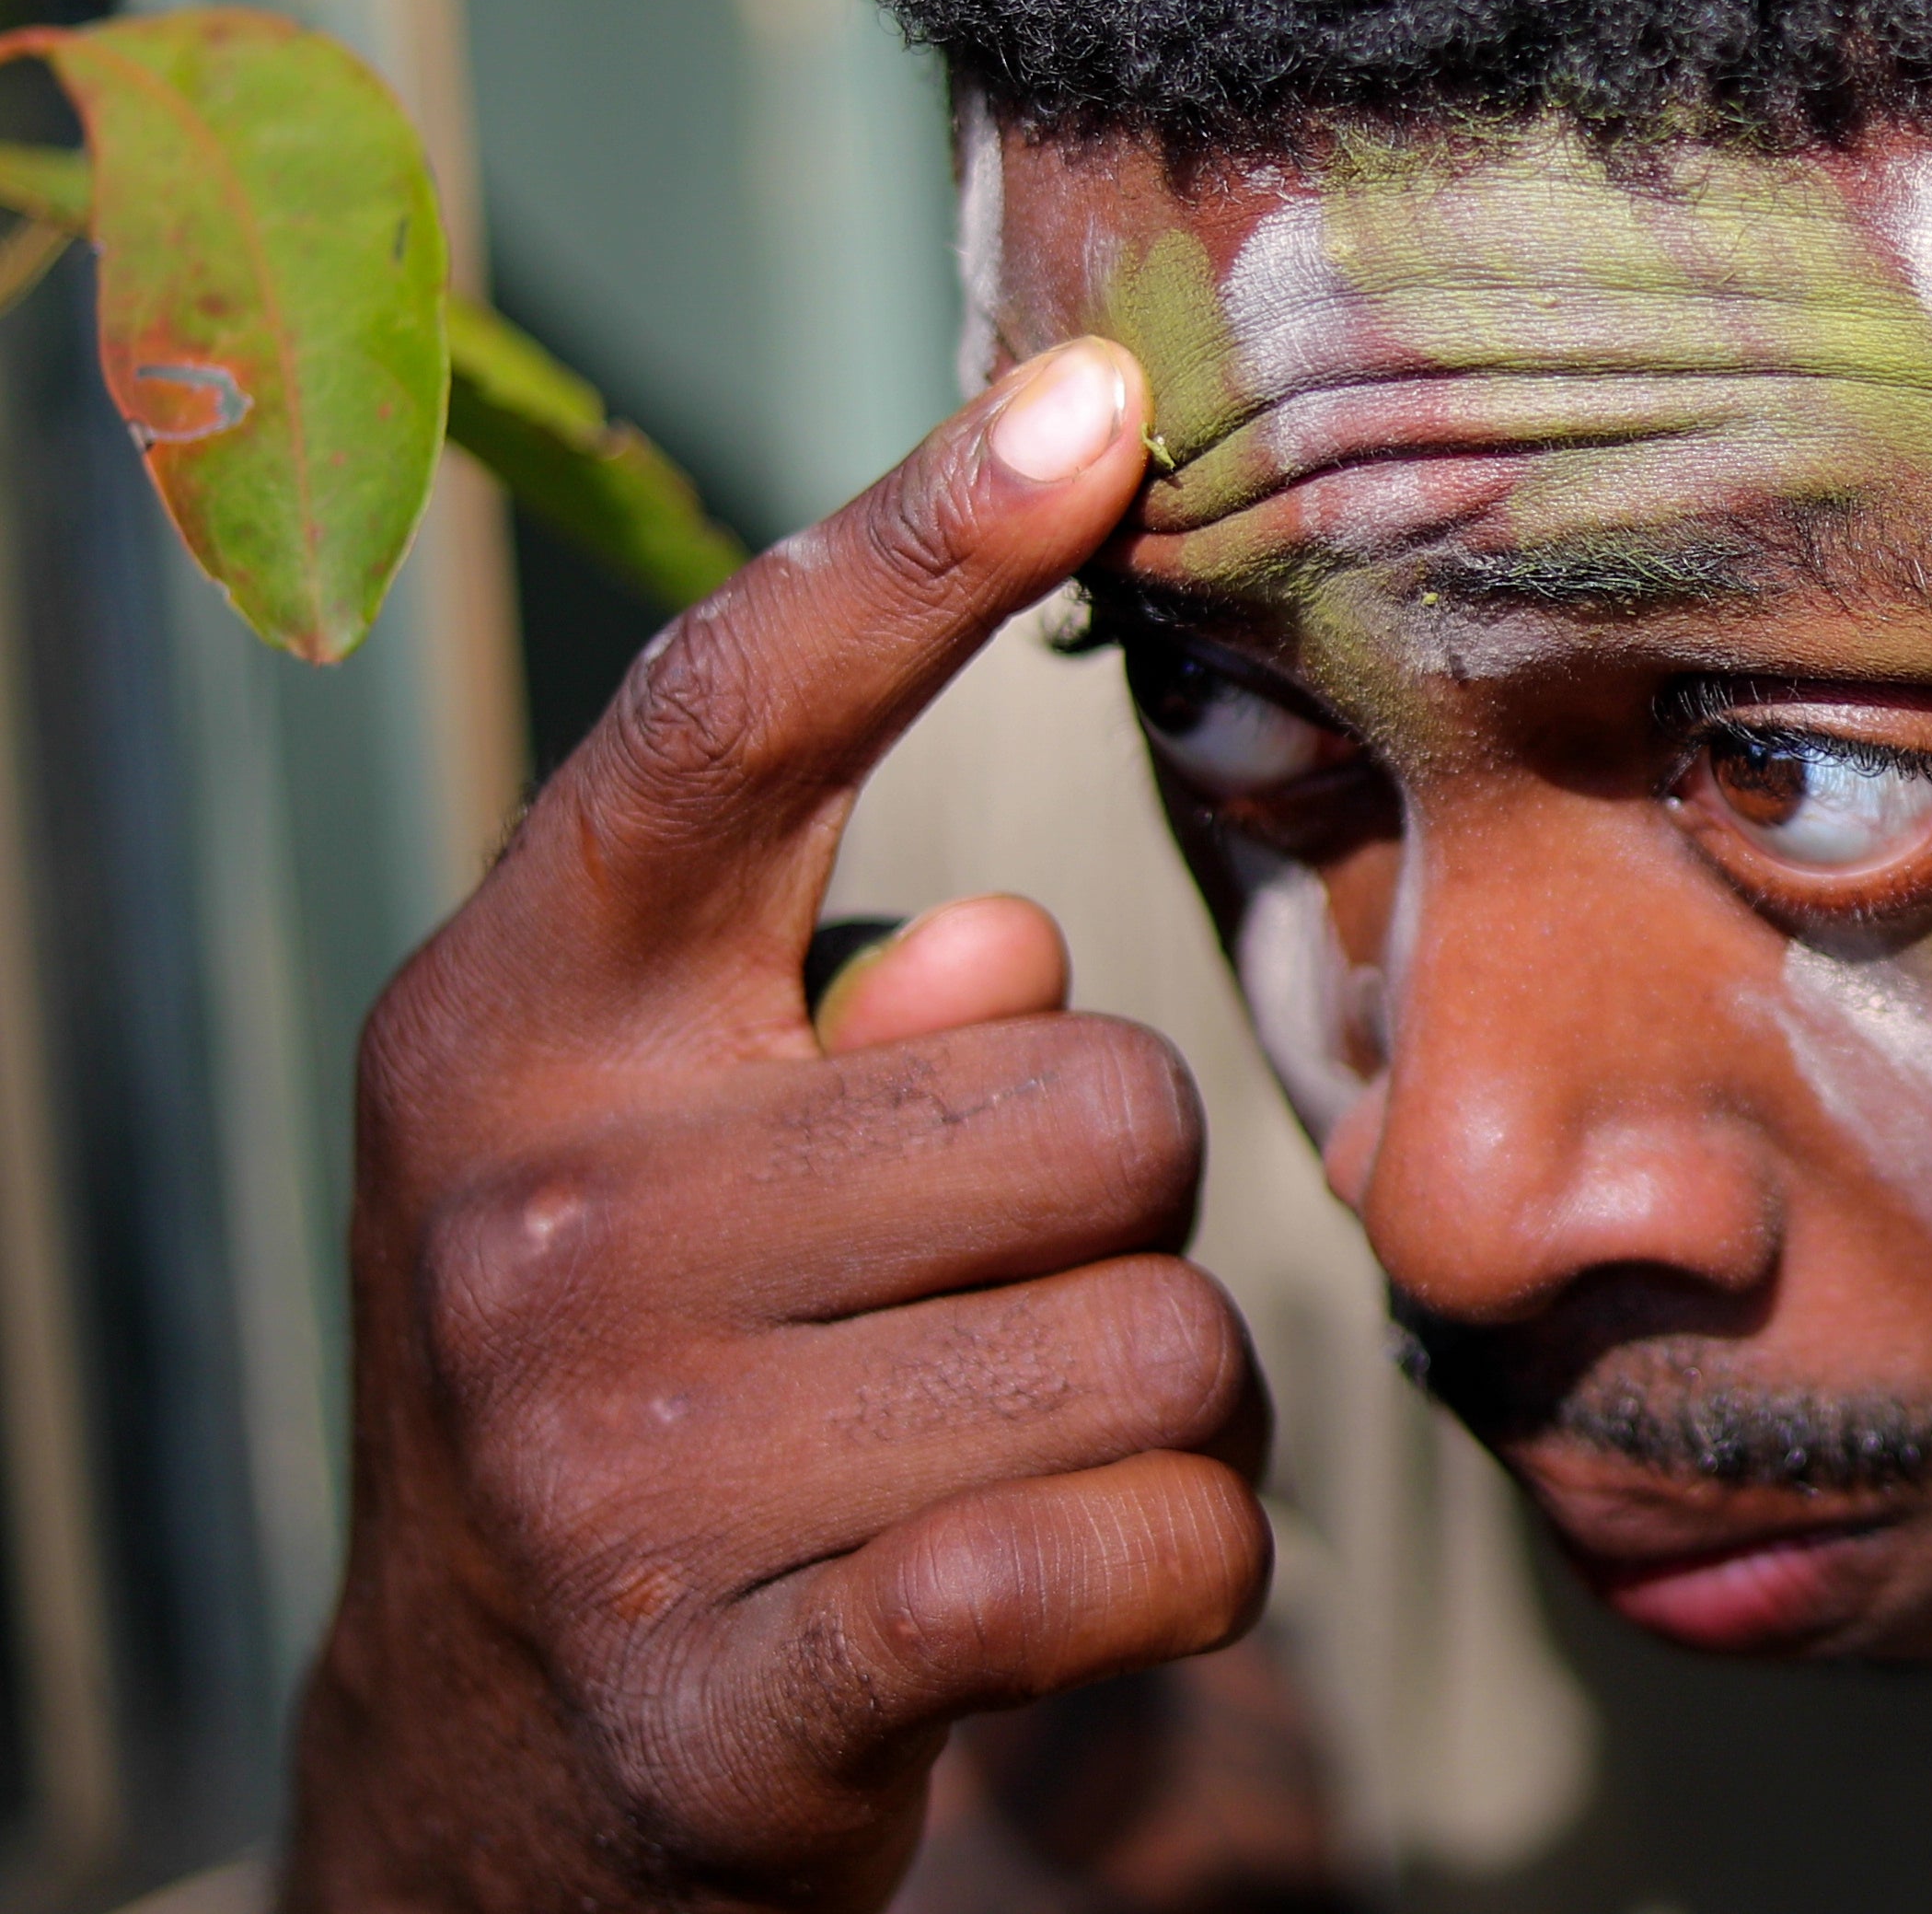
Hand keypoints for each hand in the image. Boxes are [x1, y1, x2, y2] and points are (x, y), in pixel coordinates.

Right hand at [285, 340, 1272, 1912]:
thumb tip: (1005, 950)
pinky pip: (1132, 1548)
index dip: (911, 549)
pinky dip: (1178, 1575)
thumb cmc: (669, 1392)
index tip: (1088, 402)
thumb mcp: (673, 1164)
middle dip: (1117, 1218)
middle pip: (1098, 1100)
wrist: (506, 1780)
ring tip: (1010, 1454)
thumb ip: (832, 1010)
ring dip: (1166, 1412)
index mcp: (519, 1028)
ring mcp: (618, 1467)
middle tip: (989, 1308)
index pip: (718, 731)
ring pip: (1162, 1338)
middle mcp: (539, 1217)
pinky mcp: (737, 1692)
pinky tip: (1076, 1595)